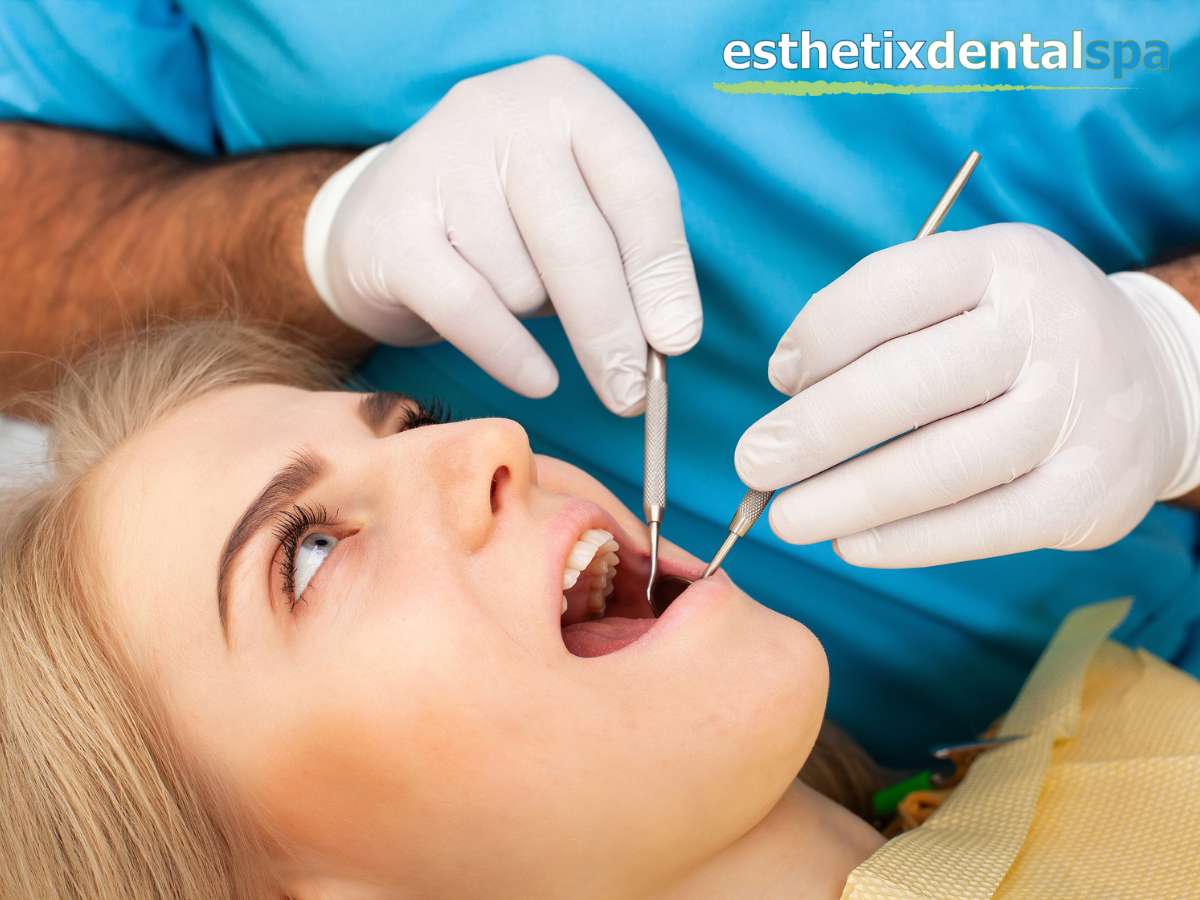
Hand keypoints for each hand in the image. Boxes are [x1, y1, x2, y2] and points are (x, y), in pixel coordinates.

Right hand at [303, 55, 701, 414]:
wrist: (380, 221)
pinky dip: (510, 355)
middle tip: (632, 395)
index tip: (677, 342)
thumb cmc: (507, 222)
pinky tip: (537, 379)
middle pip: (581, 244)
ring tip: (514, 295)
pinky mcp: (393, 226)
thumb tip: (669, 338)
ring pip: (523, 281)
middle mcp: (502, 112)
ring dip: (534, 316)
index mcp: (569, 98)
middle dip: (613, 333)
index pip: (639, 191)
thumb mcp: (579, 213)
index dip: (663, 275)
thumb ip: (629, 260)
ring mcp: (440, 162)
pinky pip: (470, 310)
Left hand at [735, 223, 1199, 566]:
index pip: (894, 288)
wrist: (1153, 380)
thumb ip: (881, 320)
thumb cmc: (1016, 336)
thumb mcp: (966, 289)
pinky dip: (905, 541)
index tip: (777, 378)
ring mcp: (1077, 413)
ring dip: (848, 499)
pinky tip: (852, 544)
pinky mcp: (1090, 493)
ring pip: (942, 465)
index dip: (821, 335)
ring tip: (786, 517)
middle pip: (911, 384)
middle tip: (754, 463)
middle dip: (816, 431)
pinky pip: (981, 526)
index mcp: (1004, 263)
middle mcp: (1049, 329)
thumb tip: (790, 383)